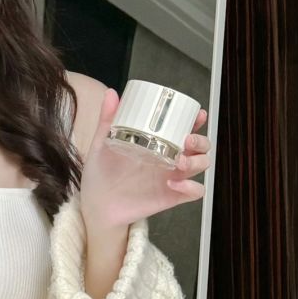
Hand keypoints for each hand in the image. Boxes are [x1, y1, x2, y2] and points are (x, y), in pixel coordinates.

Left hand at [79, 87, 210, 227]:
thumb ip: (108, 120)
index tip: (197, 115)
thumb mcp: (102, 144)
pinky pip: (195, 192)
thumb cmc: (101, 173)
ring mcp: (173, 177)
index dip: (196, 120)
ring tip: (179, 162)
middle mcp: (170, 158)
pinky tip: (174, 183)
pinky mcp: (171, 196)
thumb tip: (111, 93)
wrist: (96, 204)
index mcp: (159, 143)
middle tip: (187, 140)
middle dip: (201, 140)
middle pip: (201, 146)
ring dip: (197, 161)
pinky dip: (191, 187)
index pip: (186, 128)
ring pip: (201, 165)